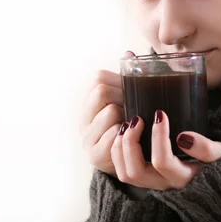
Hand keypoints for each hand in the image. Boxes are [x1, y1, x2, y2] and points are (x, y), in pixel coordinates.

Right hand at [79, 51, 135, 175]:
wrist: (130, 166)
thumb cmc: (130, 130)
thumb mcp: (127, 104)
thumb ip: (127, 81)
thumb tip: (129, 54)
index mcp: (89, 104)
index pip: (99, 78)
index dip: (120, 81)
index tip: (134, 90)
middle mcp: (83, 120)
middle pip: (102, 91)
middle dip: (123, 96)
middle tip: (136, 107)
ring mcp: (87, 138)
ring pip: (110, 112)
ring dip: (127, 116)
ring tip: (137, 123)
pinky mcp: (95, 156)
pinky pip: (113, 136)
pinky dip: (126, 135)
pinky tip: (135, 137)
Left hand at [111, 110, 220, 189]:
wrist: (216, 176)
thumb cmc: (218, 160)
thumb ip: (207, 148)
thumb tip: (184, 137)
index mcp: (184, 178)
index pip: (162, 162)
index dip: (158, 136)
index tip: (160, 113)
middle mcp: (165, 184)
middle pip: (135, 172)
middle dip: (130, 142)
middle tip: (137, 119)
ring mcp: (152, 183)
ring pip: (125, 173)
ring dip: (120, 147)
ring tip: (127, 124)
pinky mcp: (145, 177)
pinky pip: (123, 170)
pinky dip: (118, 151)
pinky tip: (124, 132)